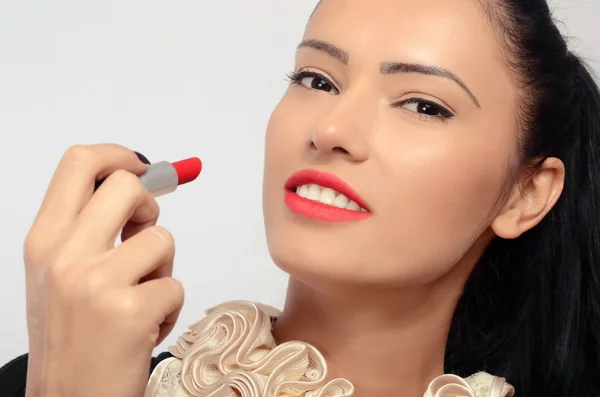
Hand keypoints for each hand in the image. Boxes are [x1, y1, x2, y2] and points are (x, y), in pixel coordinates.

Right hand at [23, 144, 184, 396]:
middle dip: (150, 205)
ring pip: (162, 239)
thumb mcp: (61, 274)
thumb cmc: (71, 337)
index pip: (79, 164)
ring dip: (162, 268)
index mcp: (43, 241)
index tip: (142, 166)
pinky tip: (144, 328)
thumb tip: (143, 181)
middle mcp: (64, 255)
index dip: (118, 155)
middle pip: (128, 186)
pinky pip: (175, 284)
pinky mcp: (130, 311)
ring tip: (140, 299)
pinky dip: (169, 307)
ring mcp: (96, 283)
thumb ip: (93, 228)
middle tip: (144, 233)